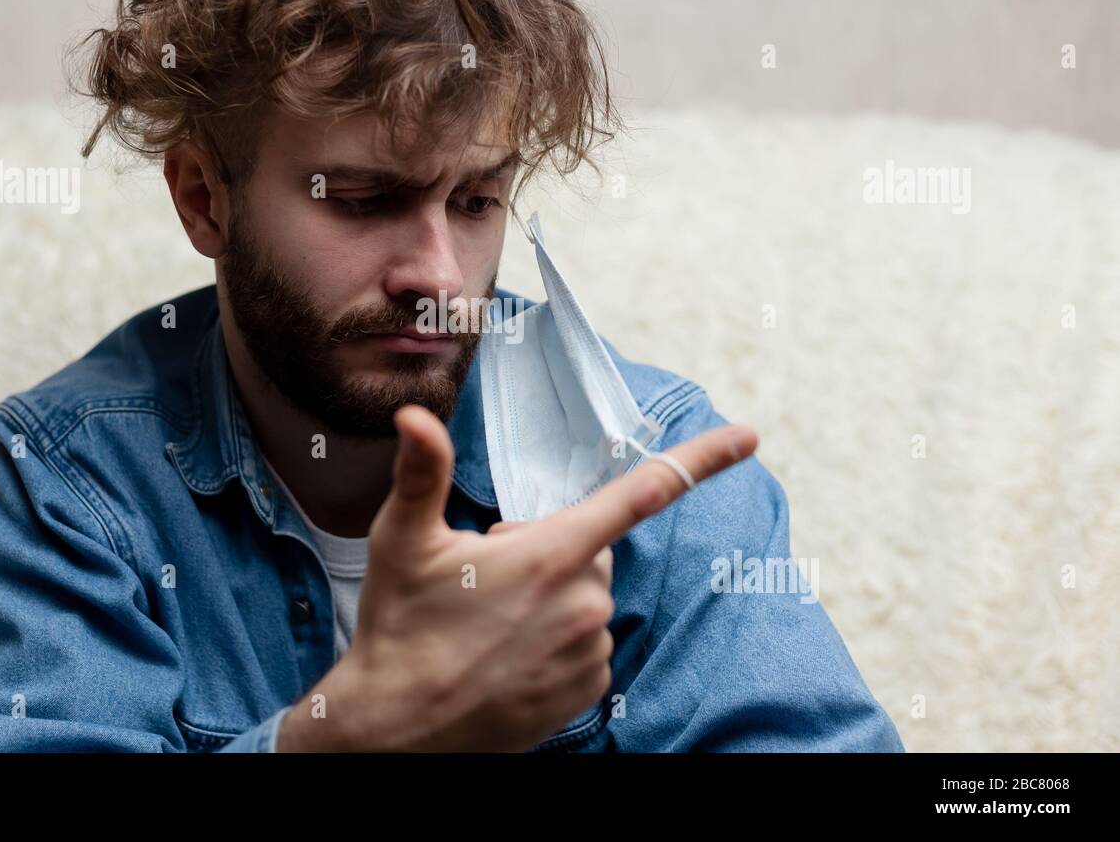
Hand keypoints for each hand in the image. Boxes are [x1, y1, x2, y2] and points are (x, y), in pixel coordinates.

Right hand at [275, 404, 757, 751]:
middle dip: (552, 549)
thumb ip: (422, 472)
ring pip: (587, 598)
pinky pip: (588, 644)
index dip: (700, 459)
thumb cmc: (399, 627)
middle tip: (489, 575)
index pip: (641, 492)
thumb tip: (414, 416)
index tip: (749, 436)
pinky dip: (559, 640)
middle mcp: (584, 602)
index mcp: (551, 553)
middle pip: (592, 548)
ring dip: (553, 598)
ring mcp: (589, 651)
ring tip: (492, 621)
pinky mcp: (588, 691)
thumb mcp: (403, 540)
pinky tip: (511, 652)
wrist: (396, 728)